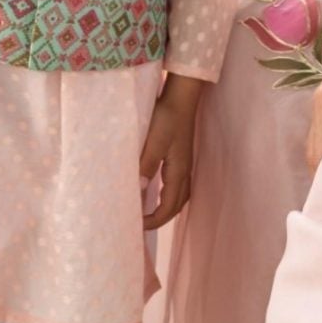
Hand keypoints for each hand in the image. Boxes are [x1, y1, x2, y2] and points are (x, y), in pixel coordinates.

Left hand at [140, 78, 199, 227]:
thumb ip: (147, 165)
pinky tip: (157, 189)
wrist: (181, 96)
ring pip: (179, 195)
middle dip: (161, 218)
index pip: (168, 206)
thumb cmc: (167, 117)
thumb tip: (140, 191)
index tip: (137, 225)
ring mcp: (184, 163)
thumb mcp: (154, 141)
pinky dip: (168, 194)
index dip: (154, 220)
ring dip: (166, 207)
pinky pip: (177, 184)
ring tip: (149, 212)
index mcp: (178, 171)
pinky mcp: (181, 155)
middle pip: (177, 204)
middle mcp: (184, 171)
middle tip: (142, 224)